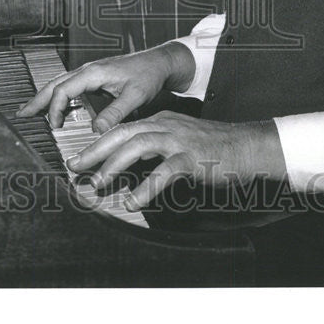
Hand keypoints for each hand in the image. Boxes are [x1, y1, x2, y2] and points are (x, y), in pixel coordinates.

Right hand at [16, 41, 195, 131]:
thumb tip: (95, 131)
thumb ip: (114, 113)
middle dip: (37, 99)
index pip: (63, 90)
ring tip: (30, 110)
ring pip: (60, 83)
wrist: (159, 62)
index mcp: (93, 72)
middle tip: (21, 114)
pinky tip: (54, 105)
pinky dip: (57, 95)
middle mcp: (88, 70)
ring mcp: (90, 72)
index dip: (55, 109)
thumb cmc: (148, 75)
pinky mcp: (94, 77)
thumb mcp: (135, 96)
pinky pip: (69, 85)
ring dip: (44, 96)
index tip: (54, 127)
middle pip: (54, 83)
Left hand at [65, 111, 286, 210]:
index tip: (80, 158)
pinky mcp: (193, 157)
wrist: (248, 147)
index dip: (98, 143)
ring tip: (98, 184)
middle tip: (75, 166)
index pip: (123, 129)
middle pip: (123, 132)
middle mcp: (166, 126)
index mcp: (161, 122)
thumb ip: (157, 150)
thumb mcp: (180, 142)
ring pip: (138, 145)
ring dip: (114, 165)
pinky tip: (134, 201)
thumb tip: (131, 166)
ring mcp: (179, 140)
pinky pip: (164, 171)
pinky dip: (146, 186)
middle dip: (96, 150)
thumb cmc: (215, 149)